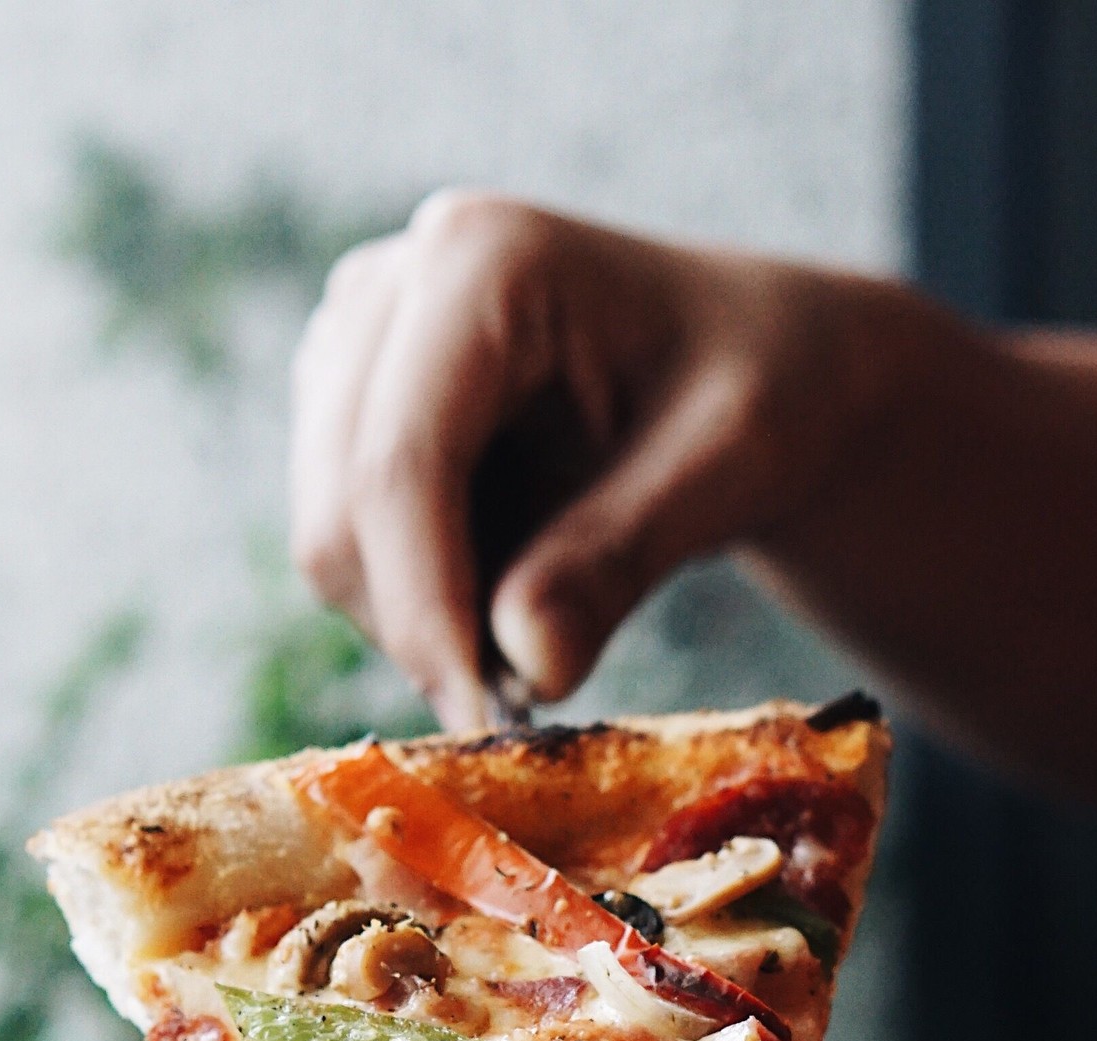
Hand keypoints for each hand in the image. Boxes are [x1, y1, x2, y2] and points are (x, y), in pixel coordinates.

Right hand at [289, 193, 884, 729]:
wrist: (762, 369)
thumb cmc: (767, 391)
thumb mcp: (733, 467)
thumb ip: (622, 557)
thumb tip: (529, 667)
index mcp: (482, 260)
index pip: (400, 465)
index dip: (424, 610)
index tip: (482, 724)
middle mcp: (391, 285)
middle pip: (340, 511)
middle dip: (424, 629)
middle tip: (529, 698)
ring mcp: (352, 347)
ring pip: (330, 543)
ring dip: (423, 623)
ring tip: (548, 620)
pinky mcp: (345, 411)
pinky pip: (349, 553)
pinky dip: (423, 604)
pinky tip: (514, 585)